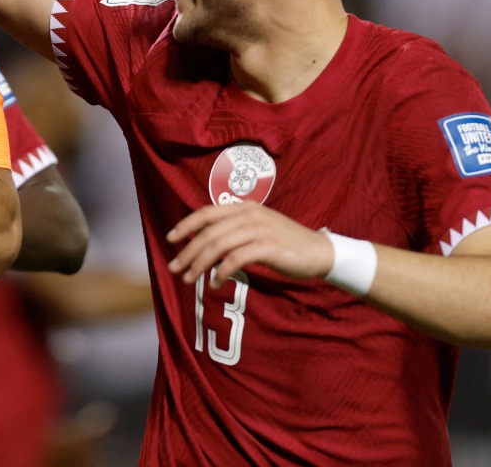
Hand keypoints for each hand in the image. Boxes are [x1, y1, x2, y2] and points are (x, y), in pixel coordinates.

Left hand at [165, 201, 333, 287]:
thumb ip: (235, 229)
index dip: (186, 225)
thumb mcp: (259, 229)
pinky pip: (236, 258)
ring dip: (200, 264)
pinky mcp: (269, 247)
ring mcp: (260, 229)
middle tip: (174, 268)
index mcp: (245, 207)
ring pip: (218, 245)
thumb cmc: (286, 244)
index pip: (207, 212)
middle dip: (188, 251)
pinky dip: (221, 271)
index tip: (170, 239)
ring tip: (190, 279)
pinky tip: (215, 283)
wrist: (320, 252)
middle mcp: (250, 214)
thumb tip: (205, 241)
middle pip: (209, 232)